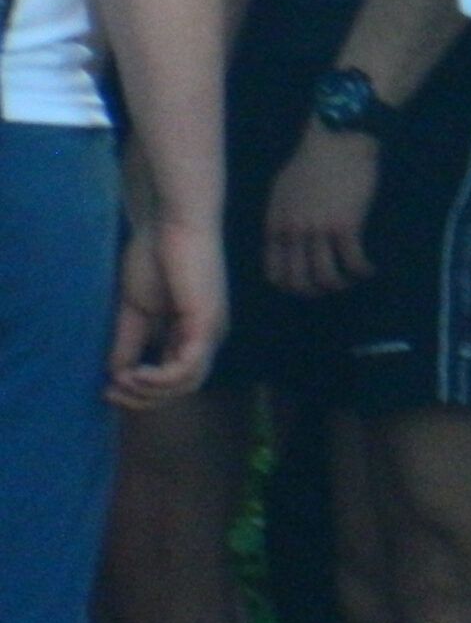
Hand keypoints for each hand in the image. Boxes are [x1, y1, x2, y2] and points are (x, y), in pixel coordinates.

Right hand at [109, 217, 227, 406]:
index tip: (108, 390)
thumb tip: (117, 376)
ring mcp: (211, 330)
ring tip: (122, 381)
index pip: (176, 381)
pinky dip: (161, 379)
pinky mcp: (206, 322)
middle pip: (183, 388)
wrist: (170, 224)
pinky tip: (136, 374)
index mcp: (193, 335)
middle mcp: (208, 337)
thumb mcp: (136, 311)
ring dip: (149, 391)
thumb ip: (129, 343)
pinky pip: (189, 367)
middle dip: (144, 398)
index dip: (142, 393)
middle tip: (110, 394)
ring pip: (187, 383)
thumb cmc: (155, 258)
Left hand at [264, 124, 380, 296]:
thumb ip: (282, 217)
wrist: (339, 138)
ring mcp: (319, 230)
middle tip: (331, 287)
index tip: (307, 284)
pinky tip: (369, 269)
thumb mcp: (282, 190)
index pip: (274, 272)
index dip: (290, 286)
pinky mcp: (346, 225)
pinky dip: (362, 270)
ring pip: (326, 276)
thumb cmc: (312, 159)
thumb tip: (289, 238)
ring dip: (340, 284)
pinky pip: (353, 261)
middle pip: (299, 281)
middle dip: (315, 291)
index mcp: (275, 225)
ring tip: (352, 278)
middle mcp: (293, 233)